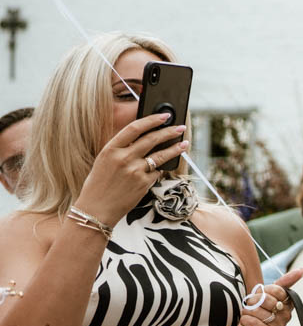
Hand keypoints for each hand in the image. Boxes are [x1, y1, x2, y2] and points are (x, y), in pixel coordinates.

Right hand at [73, 114, 188, 224]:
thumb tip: (144, 137)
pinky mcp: (143, 184)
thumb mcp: (104, 161)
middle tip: (180, 127)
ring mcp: (134, 171)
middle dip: (169, 132)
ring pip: (160, 155)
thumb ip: (121, 149)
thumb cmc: (99, 184)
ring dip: (175, 148)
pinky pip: (157, 172)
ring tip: (184, 143)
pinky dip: (160, 169)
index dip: (152, 119)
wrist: (96, 209)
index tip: (164, 116)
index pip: (134, 128)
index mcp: (110, 149)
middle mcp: (123, 158)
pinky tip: (163, 167)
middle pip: (152, 139)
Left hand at [238, 267, 302, 325]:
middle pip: (266, 300)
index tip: (260, 295)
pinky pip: (255, 323)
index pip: (278, 290)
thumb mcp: (270, 294)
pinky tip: (246, 322)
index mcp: (288, 303)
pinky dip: (246, 321)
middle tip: (251, 305)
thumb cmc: (260, 311)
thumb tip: (302, 270)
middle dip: (252, 301)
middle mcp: (286, 315)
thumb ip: (284, 282)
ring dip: (247, 312)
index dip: (264, 291)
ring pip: (258, 311)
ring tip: (248, 315)